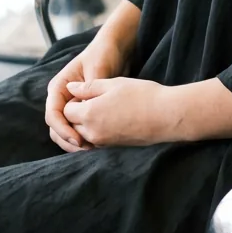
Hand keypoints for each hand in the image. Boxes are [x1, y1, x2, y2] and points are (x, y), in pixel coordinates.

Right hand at [45, 38, 128, 153]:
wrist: (115, 49)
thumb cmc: (104, 54)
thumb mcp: (97, 69)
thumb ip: (89, 90)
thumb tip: (83, 110)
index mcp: (59, 87)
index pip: (53, 114)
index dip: (63, 130)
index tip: (79, 140)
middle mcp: (61, 98)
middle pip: (56, 127)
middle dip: (68, 140)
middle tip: (86, 149)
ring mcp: (71, 105)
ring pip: (65, 130)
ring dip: (74, 141)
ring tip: (92, 148)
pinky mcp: (82, 110)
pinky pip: (77, 128)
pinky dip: (84, 136)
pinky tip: (98, 143)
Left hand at [63, 78, 179, 147]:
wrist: (166, 116)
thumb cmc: (142, 95)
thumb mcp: (114, 84)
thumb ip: (88, 87)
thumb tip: (70, 88)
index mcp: (89, 114)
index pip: (66, 111)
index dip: (73, 100)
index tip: (87, 92)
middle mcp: (92, 132)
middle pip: (71, 125)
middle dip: (76, 114)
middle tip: (93, 100)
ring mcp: (102, 143)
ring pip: (82, 135)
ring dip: (85, 124)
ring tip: (103, 109)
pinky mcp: (112, 148)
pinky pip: (95, 141)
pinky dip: (96, 132)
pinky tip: (111, 119)